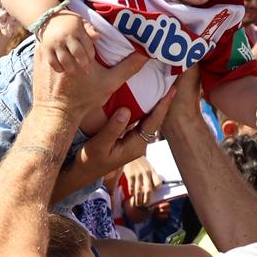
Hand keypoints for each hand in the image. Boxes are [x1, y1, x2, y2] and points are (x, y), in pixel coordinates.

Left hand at [32, 34, 143, 121]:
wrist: (56, 112)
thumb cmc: (83, 99)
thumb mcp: (110, 83)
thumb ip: (128, 67)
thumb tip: (146, 54)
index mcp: (80, 46)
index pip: (89, 28)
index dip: (93, 35)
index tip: (97, 41)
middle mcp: (61, 43)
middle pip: (73, 30)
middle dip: (79, 36)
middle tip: (86, 47)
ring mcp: (46, 48)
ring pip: (59, 36)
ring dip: (66, 40)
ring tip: (73, 52)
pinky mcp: (37, 55)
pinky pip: (48, 43)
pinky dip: (55, 47)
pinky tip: (61, 58)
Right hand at [41, 11, 93, 73]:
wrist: (47, 18)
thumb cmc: (69, 23)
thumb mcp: (81, 22)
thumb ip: (89, 29)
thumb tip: (97, 36)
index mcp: (76, 30)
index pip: (87, 45)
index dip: (91, 55)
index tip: (91, 60)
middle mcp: (65, 36)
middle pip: (77, 53)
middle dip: (84, 64)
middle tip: (86, 71)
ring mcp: (54, 43)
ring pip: (65, 60)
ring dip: (72, 69)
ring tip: (75, 72)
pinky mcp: (46, 49)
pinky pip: (52, 63)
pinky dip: (58, 68)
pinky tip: (63, 69)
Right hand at [57, 89, 175, 199]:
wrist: (83, 173)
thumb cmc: (89, 161)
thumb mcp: (98, 145)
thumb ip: (112, 128)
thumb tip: (125, 109)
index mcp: (136, 146)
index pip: (153, 122)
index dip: (163, 105)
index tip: (172, 90)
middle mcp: (139, 143)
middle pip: (155, 120)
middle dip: (164, 102)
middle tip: (173, 83)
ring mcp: (134, 141)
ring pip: (148, 119)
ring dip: (156, 104)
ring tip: (163, 86)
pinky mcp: (128, 138)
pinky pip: (139, 120)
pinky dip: (144, 108)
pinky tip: (144, 96)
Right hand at [123, 156, 160, 207]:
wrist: (130, 152)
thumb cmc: (139, 161)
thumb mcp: (148, 166)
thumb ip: (150, 175)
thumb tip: (153, 187)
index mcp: (152, 171)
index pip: (158, 184)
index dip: (156, 189)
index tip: (153, 192)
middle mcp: (146, 174)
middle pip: (149, 190)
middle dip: (147, 200)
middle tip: (145, 205)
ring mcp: (138, 175)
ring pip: (139, 191)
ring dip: (138, 200)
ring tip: (138, 204)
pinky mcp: (130, 175)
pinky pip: (131, 188)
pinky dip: (132, 193)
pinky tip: (131, 195)